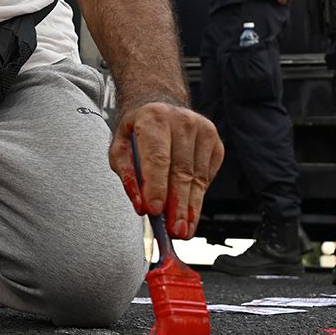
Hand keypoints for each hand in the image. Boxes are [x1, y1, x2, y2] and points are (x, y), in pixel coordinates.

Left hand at [108, 99, 222, 239]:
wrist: (160, 104)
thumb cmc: (139, 129)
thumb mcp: (120, 148)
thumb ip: (128, 176)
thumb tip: (140, 205)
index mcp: (154, 117)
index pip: (157, 158)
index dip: (156, 186)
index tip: (155, 211)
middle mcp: (182, 121)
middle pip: (181, 171)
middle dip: (178, 205)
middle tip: (174, 231)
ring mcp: (203, 130)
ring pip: (198, 177)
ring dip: (191, 207)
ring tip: (184, 229)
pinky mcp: (215, 142)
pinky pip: (208, 175)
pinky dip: (198, 196)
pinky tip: (190, 211)